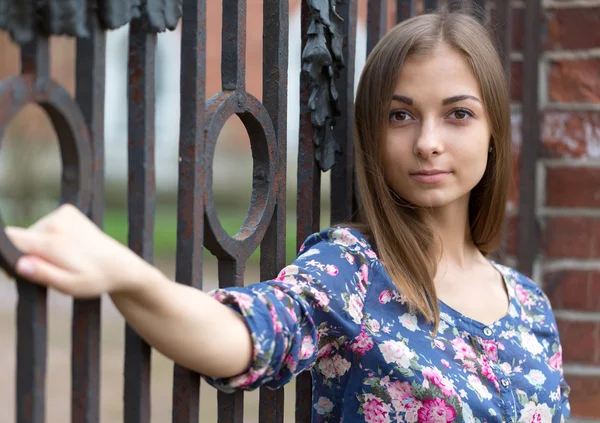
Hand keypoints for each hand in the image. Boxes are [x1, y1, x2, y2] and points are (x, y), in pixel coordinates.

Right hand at [5, 203, 151, 297]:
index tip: (15, 268)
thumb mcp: (69, 286)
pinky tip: (68, 247)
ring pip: (33, 232)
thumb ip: (43, 275)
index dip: (6, 255)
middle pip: (21, 238)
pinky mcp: (68, 210)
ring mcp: (62, 214)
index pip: (9, 239)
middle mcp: (54, 223)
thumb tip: (19, 264)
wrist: (120, 265)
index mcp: (51, 242)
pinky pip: (46, 225)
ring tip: (63, 260)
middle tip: (49, 270)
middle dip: (27, 255)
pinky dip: (51, 236)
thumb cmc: (95, 279)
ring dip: (41, 247)